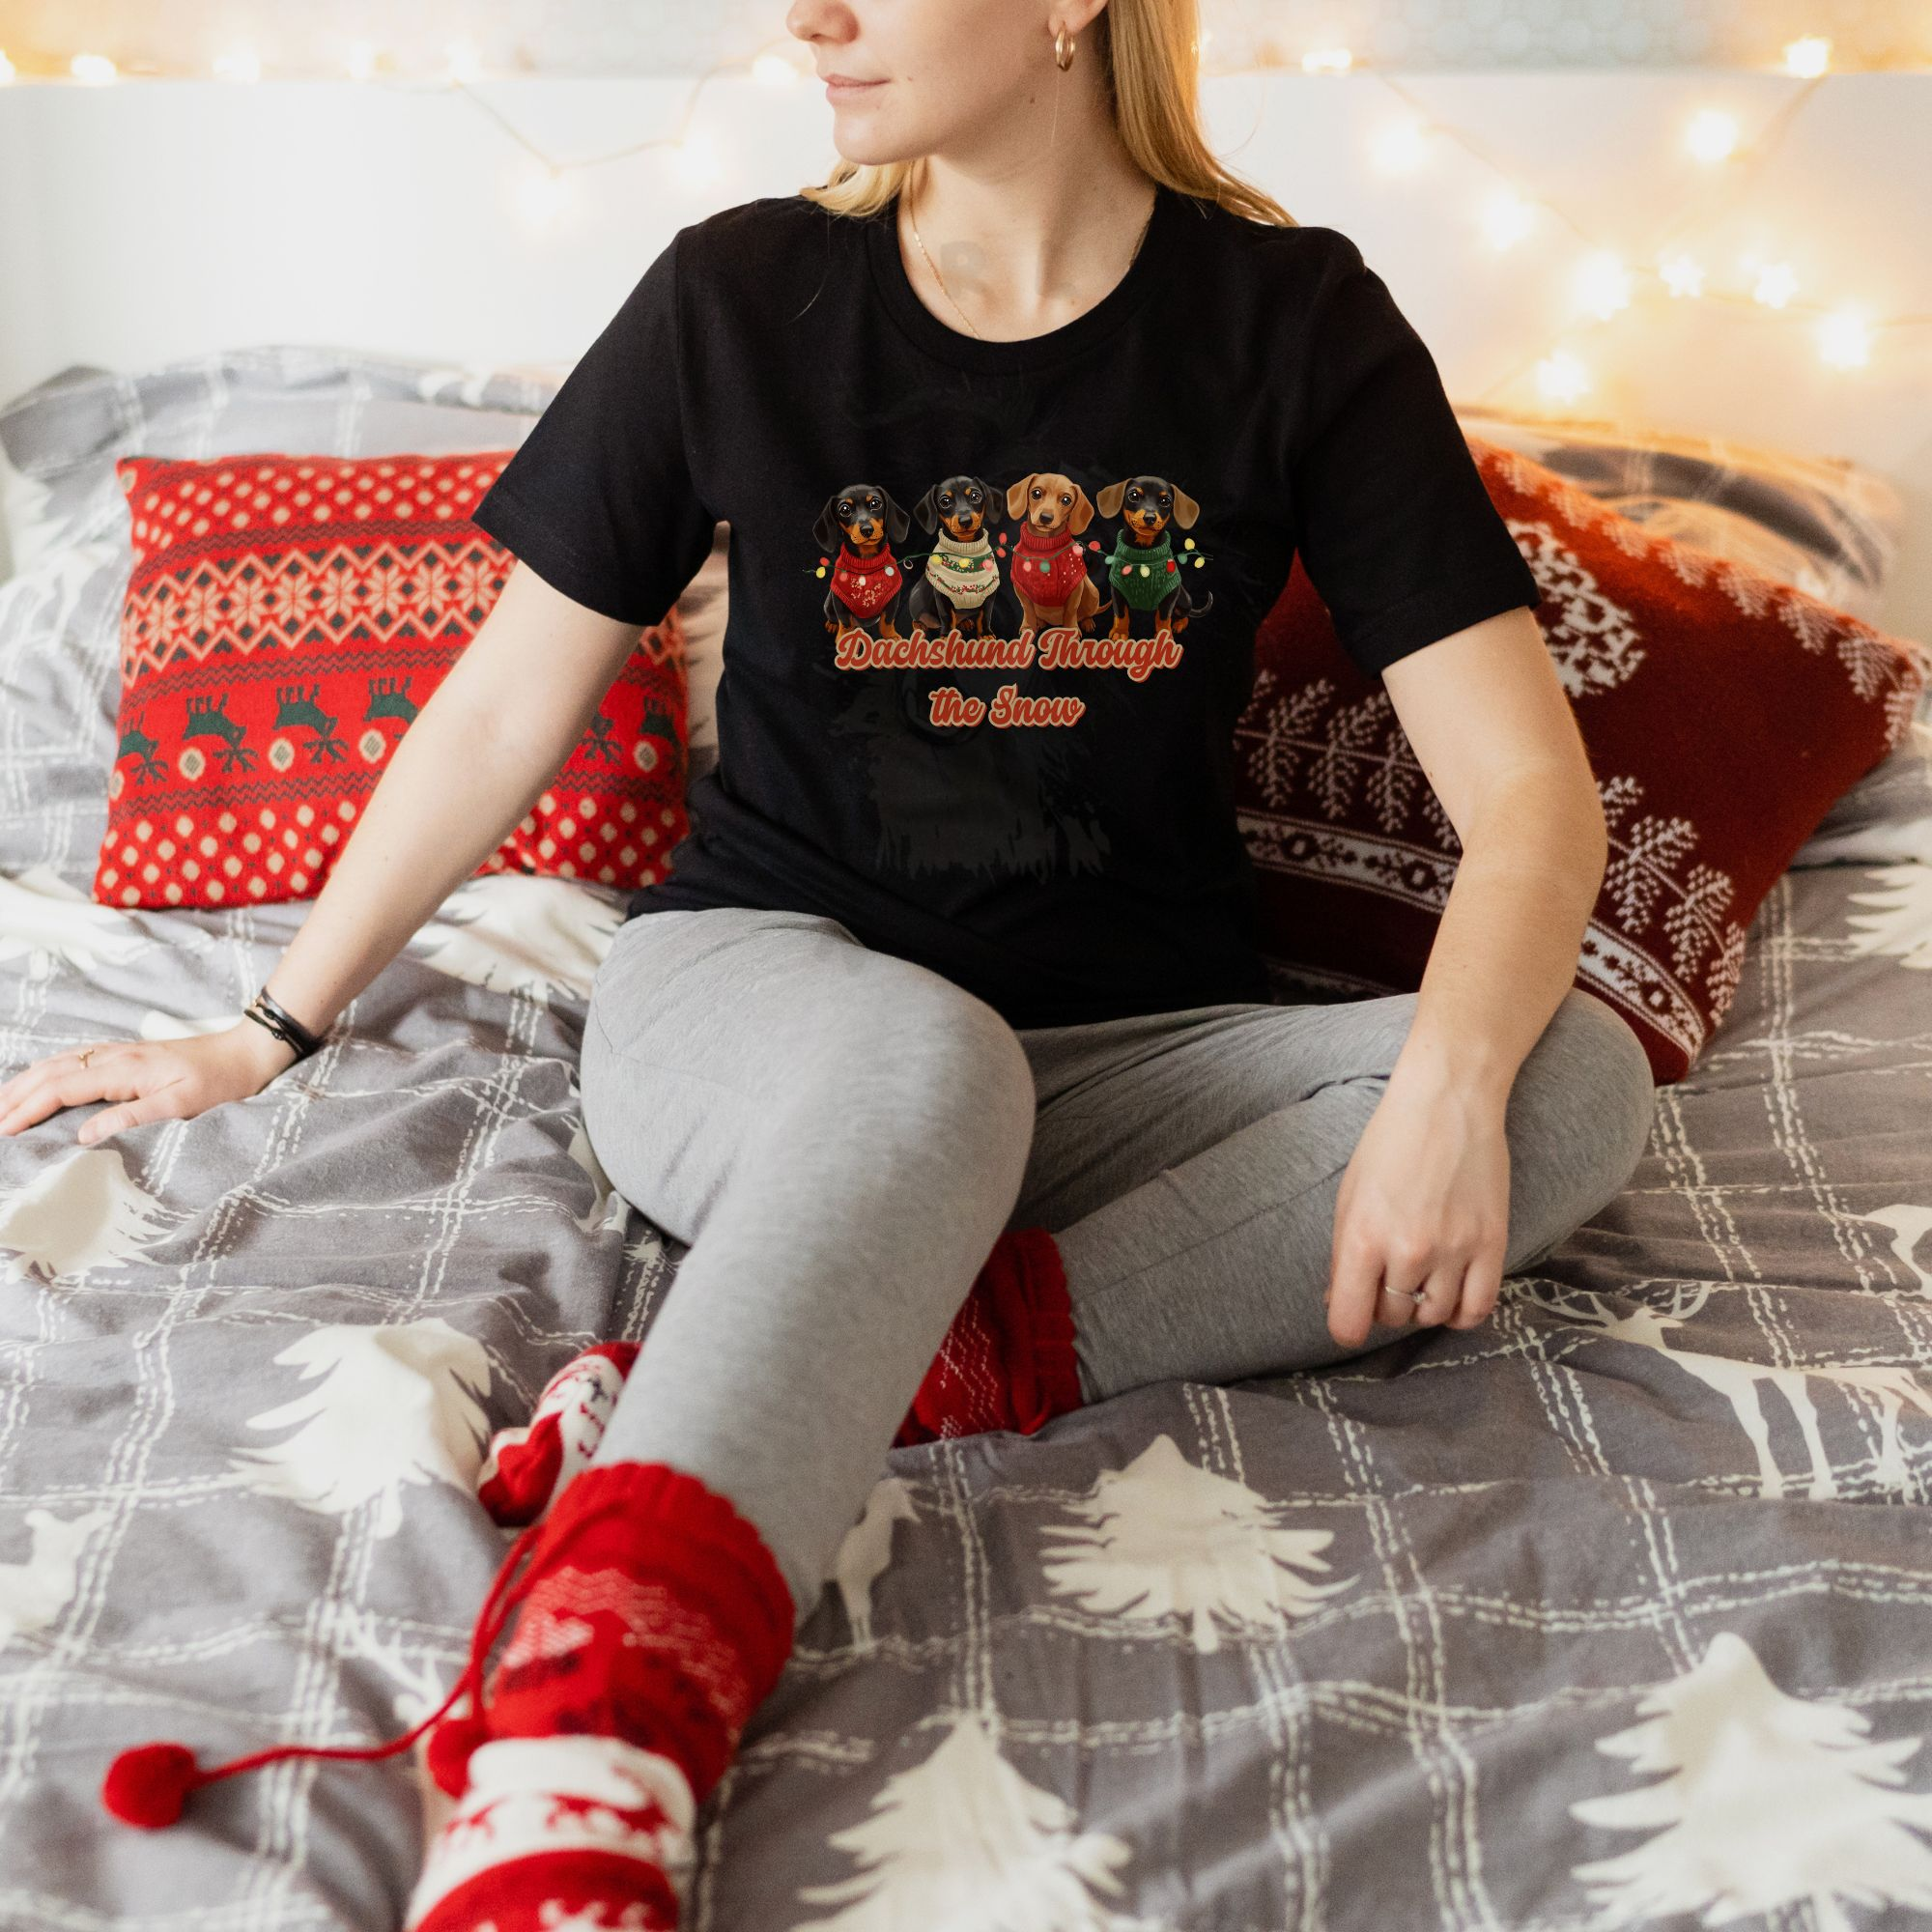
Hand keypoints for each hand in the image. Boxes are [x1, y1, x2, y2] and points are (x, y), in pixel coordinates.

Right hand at [0, 1020, 302, 1143]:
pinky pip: (75, 1060)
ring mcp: (120, 1052)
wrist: (247, 1053)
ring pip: (59, 1063)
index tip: (3, 1130)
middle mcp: (115, 1056)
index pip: (61, 1088)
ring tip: (1, 1103)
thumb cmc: (221, 1083)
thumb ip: (133, 1117)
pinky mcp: (127, 1054)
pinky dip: (48, 1071)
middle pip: (51, 1072)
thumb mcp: (182, 1106)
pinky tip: (40, 1080)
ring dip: (26, 1082)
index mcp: (125, 1070)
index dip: (28, 1108)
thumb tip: (84, 1133)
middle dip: (15, 1095)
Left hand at [1324, 1061, 1510, 1347]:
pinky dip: (1462, 1313)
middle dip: (1385, 1304)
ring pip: (1434, 1316)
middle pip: (1393, 1317)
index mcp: (1362, 1238)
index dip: (1347, 1326)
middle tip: (1388, 1276)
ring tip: (1420, 1276)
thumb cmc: (1389, 1144)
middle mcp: (1408, 1250)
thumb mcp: (1348, 1196)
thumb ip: (1343, 1254)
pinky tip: (1452, 1293)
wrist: (1447, 1101)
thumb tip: (1339, 1302)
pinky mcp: (1492, 1243)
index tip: (1352, 1316)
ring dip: (1423, 1306)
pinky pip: (1479, 1308)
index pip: (1348, 1322)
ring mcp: (1454, 1249)